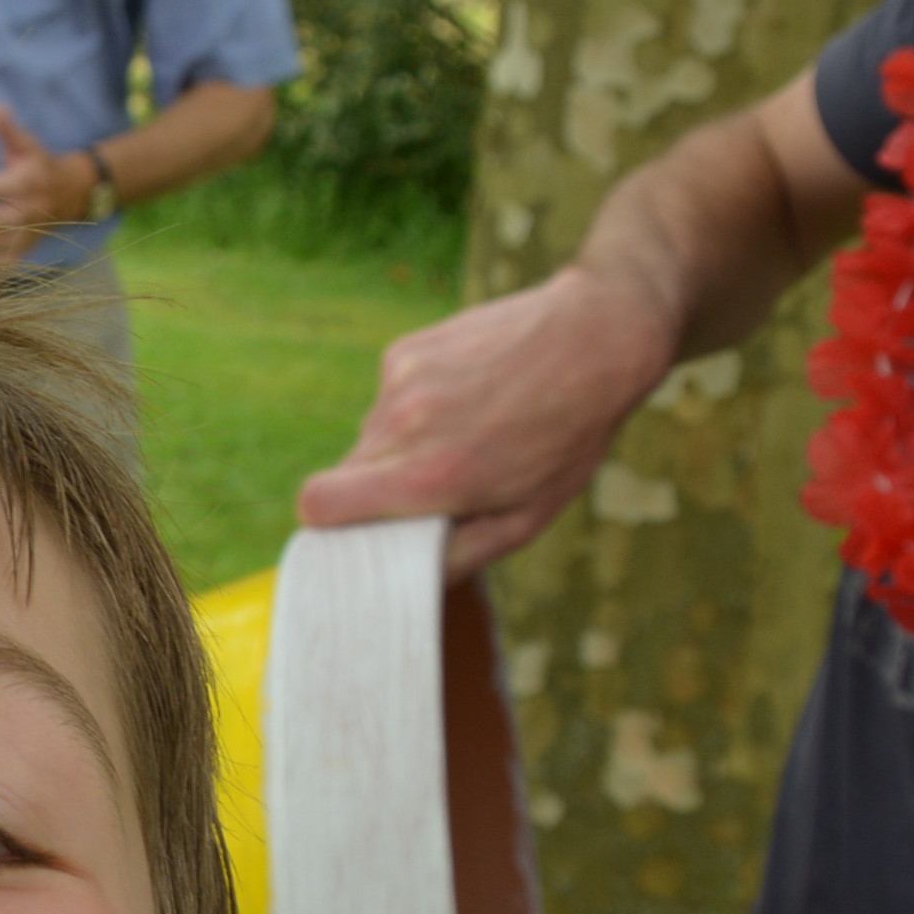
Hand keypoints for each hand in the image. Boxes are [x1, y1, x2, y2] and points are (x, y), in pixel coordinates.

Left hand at [0, 106, 83, 281]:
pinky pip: (4, 265)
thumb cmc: (40, 164)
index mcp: (31, 180)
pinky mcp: (25, 251)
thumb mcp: (27, 145)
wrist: (74, 193)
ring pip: (2, 247)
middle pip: (3, 220)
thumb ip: (8, 130)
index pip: (7, 186)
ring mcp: (29, 233)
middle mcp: (31, 209)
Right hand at [293, 265, 682, 572]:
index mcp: (428, 476)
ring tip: (467, 432)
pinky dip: (416, 405)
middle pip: (345, 474)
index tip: (359, 528)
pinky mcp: (405, 350)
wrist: (593, 336)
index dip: (327, 523)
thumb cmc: (569, 435)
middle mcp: (403, 425)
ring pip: (370, 435)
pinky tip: (467, 396)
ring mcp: (400, 381)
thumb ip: (462, 555)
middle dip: (379, 489)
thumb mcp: (529, 516)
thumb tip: (411, 577)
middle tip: (437, 484)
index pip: (319, 503)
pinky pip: (389, 397)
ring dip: (402, 445)